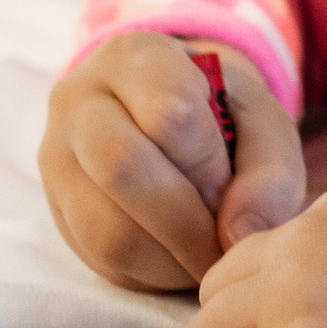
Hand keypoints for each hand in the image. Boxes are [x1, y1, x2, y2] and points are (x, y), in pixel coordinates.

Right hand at [41, 34, 304, 292]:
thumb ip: (270, 174)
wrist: (168, 122)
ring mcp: (56, 156)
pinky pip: (98, 256)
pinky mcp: (57, 208)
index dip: (209, 164)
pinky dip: (152, 271)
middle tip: (222, 238)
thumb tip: (240, 235)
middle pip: (123, 168)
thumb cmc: (222, 120)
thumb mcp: (262, 126)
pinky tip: (179, 258)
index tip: (230, 183)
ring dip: (172, 255)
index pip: (169, 113)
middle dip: (188, 221)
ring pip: (107, 226)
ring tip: (206, 252)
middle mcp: (79, 99)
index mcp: (135, 56)